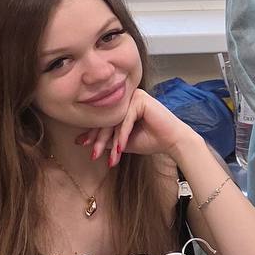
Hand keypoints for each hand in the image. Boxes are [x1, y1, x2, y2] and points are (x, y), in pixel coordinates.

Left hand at [77, 88, 201, 168]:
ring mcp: (134, 96)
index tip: (83, 145)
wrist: (174, 142)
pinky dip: (122, 135)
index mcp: (122, 104)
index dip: (93, 133)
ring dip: (110, 141)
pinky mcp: (140, 99)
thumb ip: (105, 139)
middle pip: (106, 118)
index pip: (103, 118)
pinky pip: (126, 120)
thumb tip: (81, 141)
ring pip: (114, 120)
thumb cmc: (151, 140)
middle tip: (94, 155)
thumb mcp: (122, 141)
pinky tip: (121, 148)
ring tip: (108, 158)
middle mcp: (127, 97)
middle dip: (99, 140)